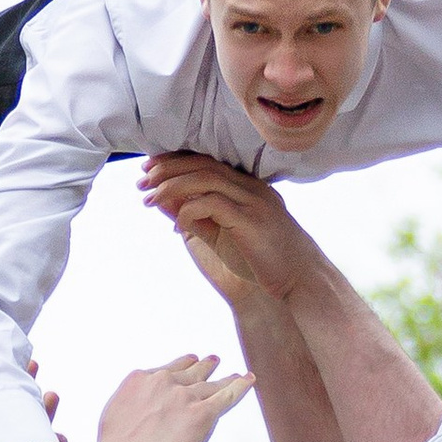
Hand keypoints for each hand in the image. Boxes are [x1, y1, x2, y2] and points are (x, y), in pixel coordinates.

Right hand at [86, 353, 255, 441]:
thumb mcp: (114, 416)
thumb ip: (132, 405)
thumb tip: (140, 412)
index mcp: (139, 379)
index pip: (166, 370)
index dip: (180, 367)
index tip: (189, 362)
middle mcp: (163, 382)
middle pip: (190, 373)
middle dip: (202, 367)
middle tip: (212, 361)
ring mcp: (184, 397)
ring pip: (211, 384)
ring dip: (225, 378)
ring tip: (236, 374)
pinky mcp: (203, 413)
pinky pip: (228, 395)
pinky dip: (241, 386)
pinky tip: (249, 379)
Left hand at [141, 154, 317, 305]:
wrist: (299, 281)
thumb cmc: (262, 261)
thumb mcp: (222, 235)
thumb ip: (195, 217)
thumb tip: (162, 202)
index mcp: (247, 186)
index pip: (206, 161)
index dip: (175, 161)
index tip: (149, 170)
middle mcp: (251, 187)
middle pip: (203, 163)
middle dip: (167, 169)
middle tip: (141, 180)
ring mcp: (254, 201)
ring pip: (205, 178)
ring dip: (172, 186)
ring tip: (149, 198)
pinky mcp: (251, 220)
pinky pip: (213, 204)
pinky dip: (190, 210)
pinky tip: (177, 225)